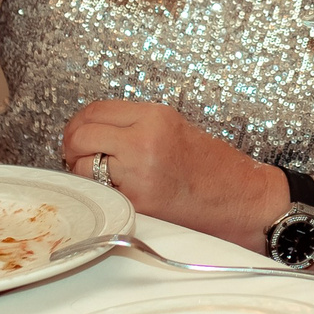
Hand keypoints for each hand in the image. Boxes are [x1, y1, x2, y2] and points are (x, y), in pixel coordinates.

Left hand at [59, 100, 285, 235]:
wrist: (242, 199)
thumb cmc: (213, 167)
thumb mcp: (174, 128)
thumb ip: (135, 125)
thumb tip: (92, 131)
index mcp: (154, 116)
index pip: (95, 110)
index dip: (79, 123)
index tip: (77, 134)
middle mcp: (143, 140)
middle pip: (82, 135)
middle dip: (72, 146)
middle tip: (76, 156)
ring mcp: (139, 173)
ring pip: (84, 166)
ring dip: (82, 172)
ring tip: (98, 177)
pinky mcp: (138, 203)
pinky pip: (100, 193)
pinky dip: (99, 192)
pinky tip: (113, 192)